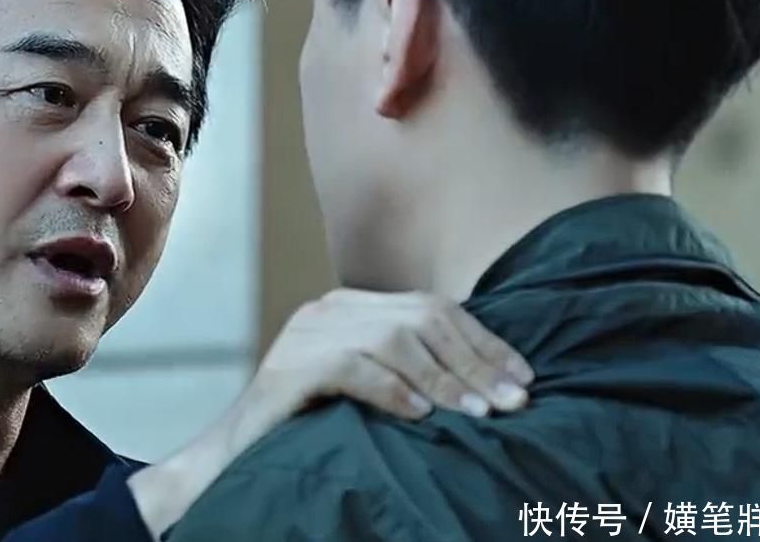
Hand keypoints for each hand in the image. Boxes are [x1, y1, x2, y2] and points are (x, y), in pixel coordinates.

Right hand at [128, 288, 533, 537]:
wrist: (234, 452)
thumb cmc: (310, 426)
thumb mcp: (366, 386)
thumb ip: (409, 369)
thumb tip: (488, 385)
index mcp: (351, 307)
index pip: (432, 309)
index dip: (483, 342)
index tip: (524, 378)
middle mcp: (329, 310)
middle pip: (421, 319)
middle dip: (475, 362)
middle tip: (513, 402)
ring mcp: (306, 334)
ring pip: (393, 340)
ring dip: (443, 379)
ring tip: (477, 414)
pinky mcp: (290, 367)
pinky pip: (352, 367)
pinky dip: (392, 389)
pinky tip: (419, 415)